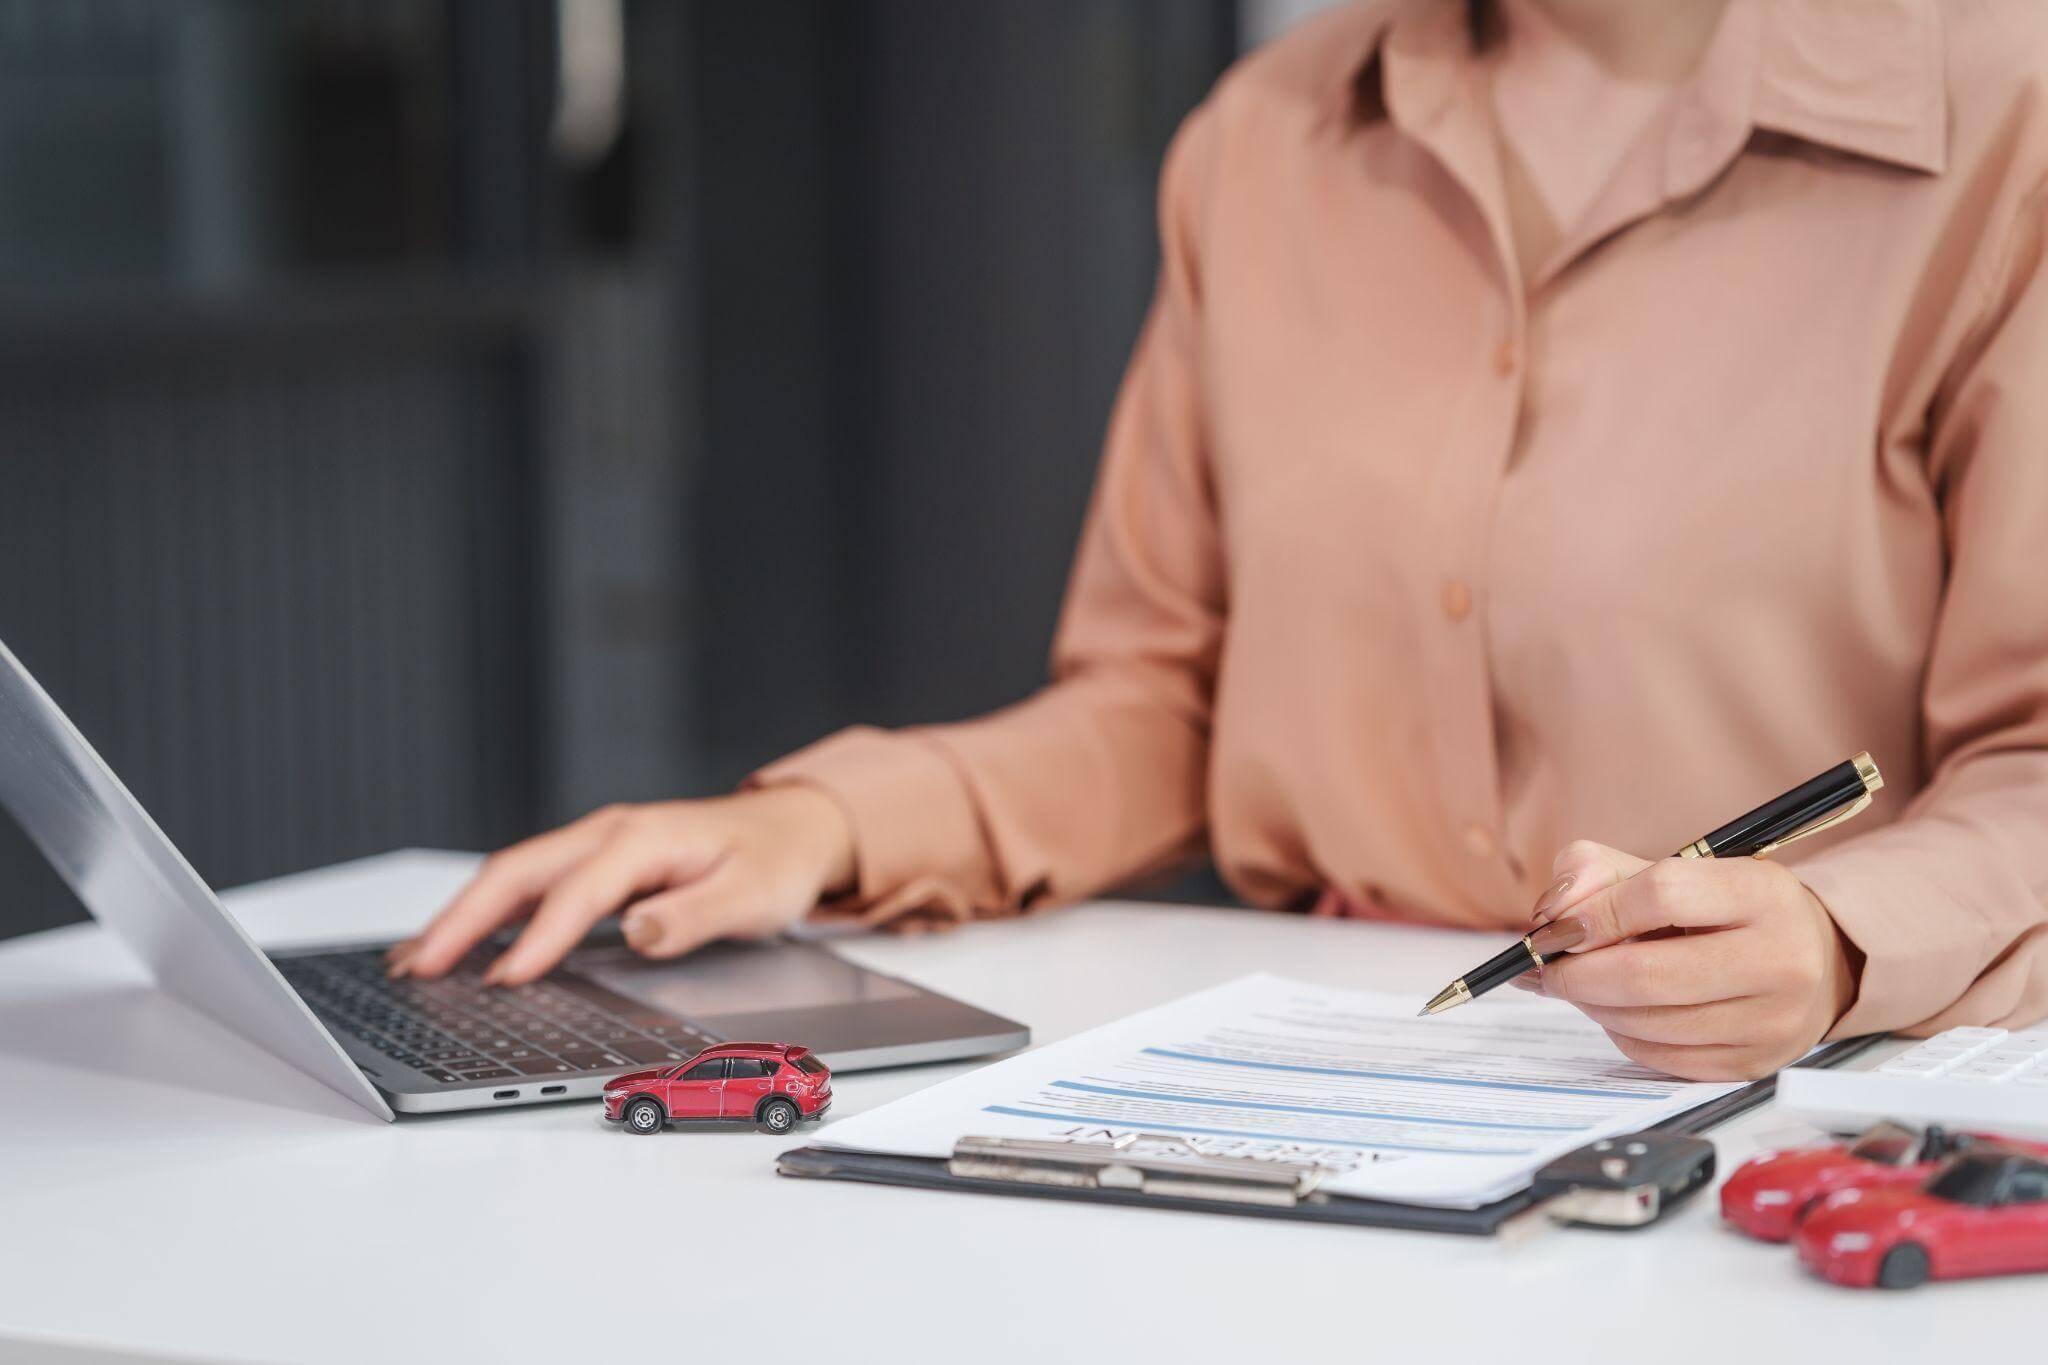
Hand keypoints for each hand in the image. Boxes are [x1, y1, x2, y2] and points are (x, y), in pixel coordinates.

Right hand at [387, 787, 856, 984]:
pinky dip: (489, 909)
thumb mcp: (751, 895)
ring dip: (463, 913)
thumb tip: (639, 929)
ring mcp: (598, 843)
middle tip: (418, 966)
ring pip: (514, 874)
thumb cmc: (772, 862)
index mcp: (645, 839)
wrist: (792, 828)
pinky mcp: (596, 860)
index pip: (579, 891)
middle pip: (519, 870)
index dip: (540, 937)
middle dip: (464, 918)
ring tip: (414, 958)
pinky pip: (531, 882)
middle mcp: (611, 833)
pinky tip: (461, 941)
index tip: (505, 979)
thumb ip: (694, 915)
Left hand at [1513, 841, 1859, 1080]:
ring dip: (1592, 1005)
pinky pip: (1659, 1057)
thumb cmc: (1724, 910)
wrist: (1813, 960)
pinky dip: (1621, 1033)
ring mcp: (1771, 1021)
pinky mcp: (1753, 1064)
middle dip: (1577, 973)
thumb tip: (1552, 915)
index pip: (1661, 896)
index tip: (1559, 926)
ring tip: (1579, 984)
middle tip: (1547, 967)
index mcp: (1762, 894)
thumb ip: (1599, 872)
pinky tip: (1619, 1011)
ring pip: (1646, 1022)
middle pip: (1646, 974)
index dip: (1595, 912)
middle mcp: (1780, 959)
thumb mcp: (1674, 867)